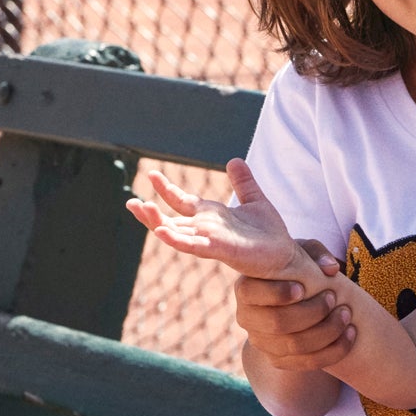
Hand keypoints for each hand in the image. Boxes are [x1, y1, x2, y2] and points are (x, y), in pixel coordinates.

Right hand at [128, 159, 304, 279]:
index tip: (152, 173)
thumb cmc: (270, 233)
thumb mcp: (256, 200)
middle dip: (149, 213)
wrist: (286, 255)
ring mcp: (210, 240)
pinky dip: (177, 239)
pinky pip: (194, 246)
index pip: (182, 201)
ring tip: (141, 208)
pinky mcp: (220, 250)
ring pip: (176, 232)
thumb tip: (234, 160)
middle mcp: (206, 229)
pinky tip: (161, 232)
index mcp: (211, 216)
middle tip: (129, 201)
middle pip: (170, 220)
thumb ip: (244, 182)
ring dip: (157, 223)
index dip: (166, 189)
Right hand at [235, 239, 357, 373]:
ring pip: (295, 346)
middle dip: (311, 312)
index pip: (250, 293)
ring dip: (327, 331)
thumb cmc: (297, 267)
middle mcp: (247, 318)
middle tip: (332, 298)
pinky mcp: (278, 360)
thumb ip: (316, 253)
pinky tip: (351, 334)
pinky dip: (334, 351)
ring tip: (347, 314)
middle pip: (277, 323)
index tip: (302, 288)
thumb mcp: (304, 252)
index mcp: (246, 288)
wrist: (297, 297)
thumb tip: (330, 269)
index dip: (276, 293)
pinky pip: (307, 363)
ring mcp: (261, 342)